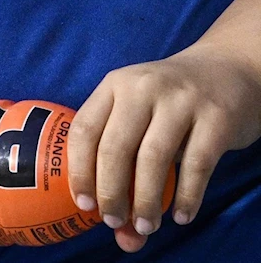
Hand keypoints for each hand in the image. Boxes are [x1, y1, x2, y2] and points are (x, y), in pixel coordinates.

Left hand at [67, 45, 260, 251]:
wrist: (226, 68)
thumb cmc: (168, 103)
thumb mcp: (139, 116)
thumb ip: (125, 166)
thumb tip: (123, 237)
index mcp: (114, 85)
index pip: (84, 130)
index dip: (80, 172)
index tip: (84, 205)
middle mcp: (143, 87)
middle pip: (115, 148)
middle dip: (111, 193)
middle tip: (113, 221)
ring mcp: (181, 99)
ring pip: (152, 158)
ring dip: (146, 200)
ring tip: (145, 226)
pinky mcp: (216, 116)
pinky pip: (197, 164)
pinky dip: (187, 196)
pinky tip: (181, 215)